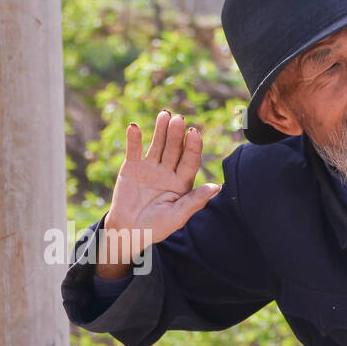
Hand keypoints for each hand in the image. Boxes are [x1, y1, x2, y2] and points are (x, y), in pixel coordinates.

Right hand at [98, 110, 220, 271]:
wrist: (129, 230)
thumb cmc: (157, 227)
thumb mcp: (177, 216)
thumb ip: (194, 201)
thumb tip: (217, 187)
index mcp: (182, 182)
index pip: (190, 161)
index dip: (193, 147)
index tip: (194, 133)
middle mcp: (168, 171)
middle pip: (174, 149)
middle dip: (177, 134)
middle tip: (179, 119)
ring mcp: (150, 167)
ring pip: (157, 145)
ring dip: (160, 130)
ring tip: (164, 115)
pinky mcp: (132, 166)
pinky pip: (133, 150)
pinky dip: (133, 139)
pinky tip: (134, 127)